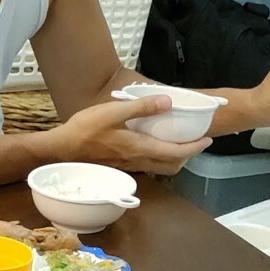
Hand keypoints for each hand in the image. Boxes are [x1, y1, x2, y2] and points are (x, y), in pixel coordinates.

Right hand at [44, 94, 206, 174]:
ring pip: (160, 168)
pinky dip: (160, 159)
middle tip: (197, 142)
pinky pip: (148, 166)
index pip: (175, 152)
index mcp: (139, 147)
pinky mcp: (121, 165)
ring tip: (180, 144)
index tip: (207, 140)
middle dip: (188, 156)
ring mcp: (129, 166)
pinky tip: (154, 146)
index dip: (194, 148)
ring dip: (174, 159)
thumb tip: (167, 102)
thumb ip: (141, 107)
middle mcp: (137, 160)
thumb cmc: (85, 129)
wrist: (62, 149)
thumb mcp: (113, 112)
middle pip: (172, 165)